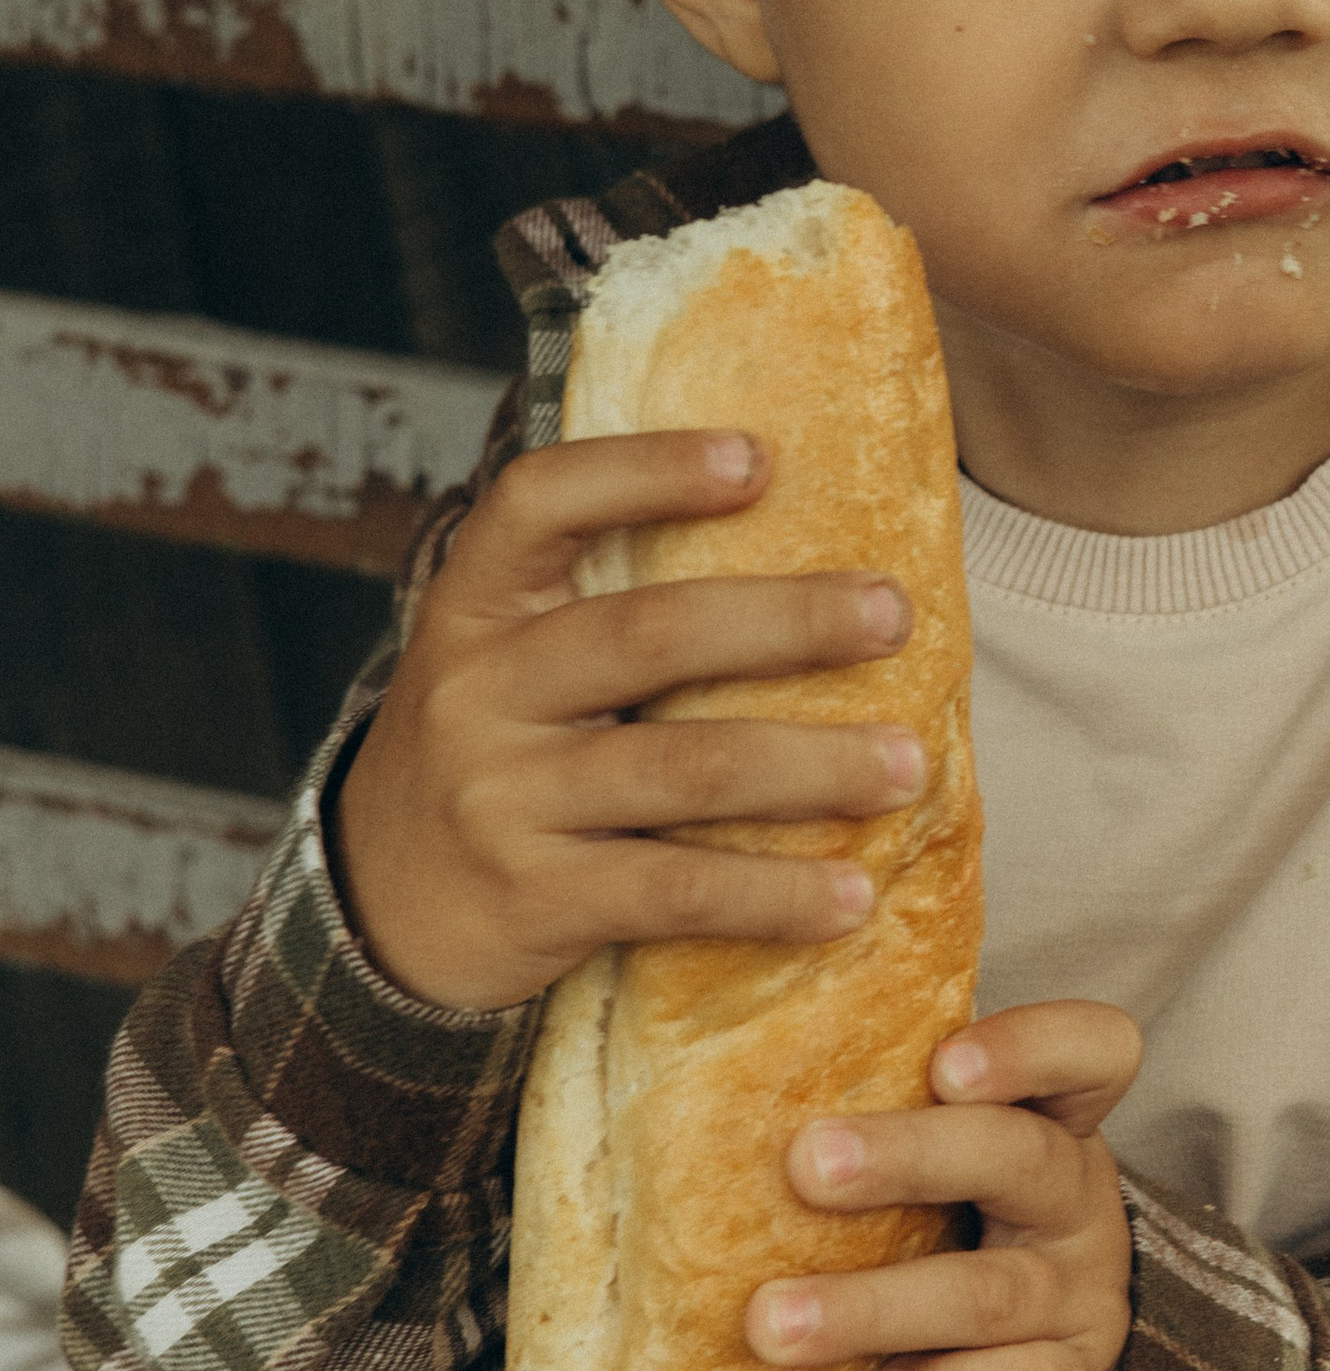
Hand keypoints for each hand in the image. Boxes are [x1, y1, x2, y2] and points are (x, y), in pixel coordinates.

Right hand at [334, 432, 925, 1012]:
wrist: (380, 913)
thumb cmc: (497, 758)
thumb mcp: (510, 664)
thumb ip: (608, 609)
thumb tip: (808, 555)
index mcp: (476, 606)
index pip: (540, 502)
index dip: (645, 470)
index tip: (758, 457)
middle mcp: (478, 690)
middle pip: (649, 634)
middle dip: (787, 620)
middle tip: (893, 615)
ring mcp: (502, 796)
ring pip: (684, 767)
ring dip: (813, 766)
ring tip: (909, 765)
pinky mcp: (534, 897)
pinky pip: (676, 889)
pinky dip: (774, 893)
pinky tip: (852, 894)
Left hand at [745, 1002, 1140, 1370]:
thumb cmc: (942, 1235)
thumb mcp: (930, 1166)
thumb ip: (861, 1115)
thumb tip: (700, 1078)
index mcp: (1049, 1119)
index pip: (1088, 1051)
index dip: (1030, 1047)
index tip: (944, 1064)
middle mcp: (1076, 1199)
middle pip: (1020, 1155)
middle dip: (910, 1156)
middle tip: (806, 1165)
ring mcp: (1083, 1299)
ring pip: (992, 1293)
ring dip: (877, 1306)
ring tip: (774, 1323)